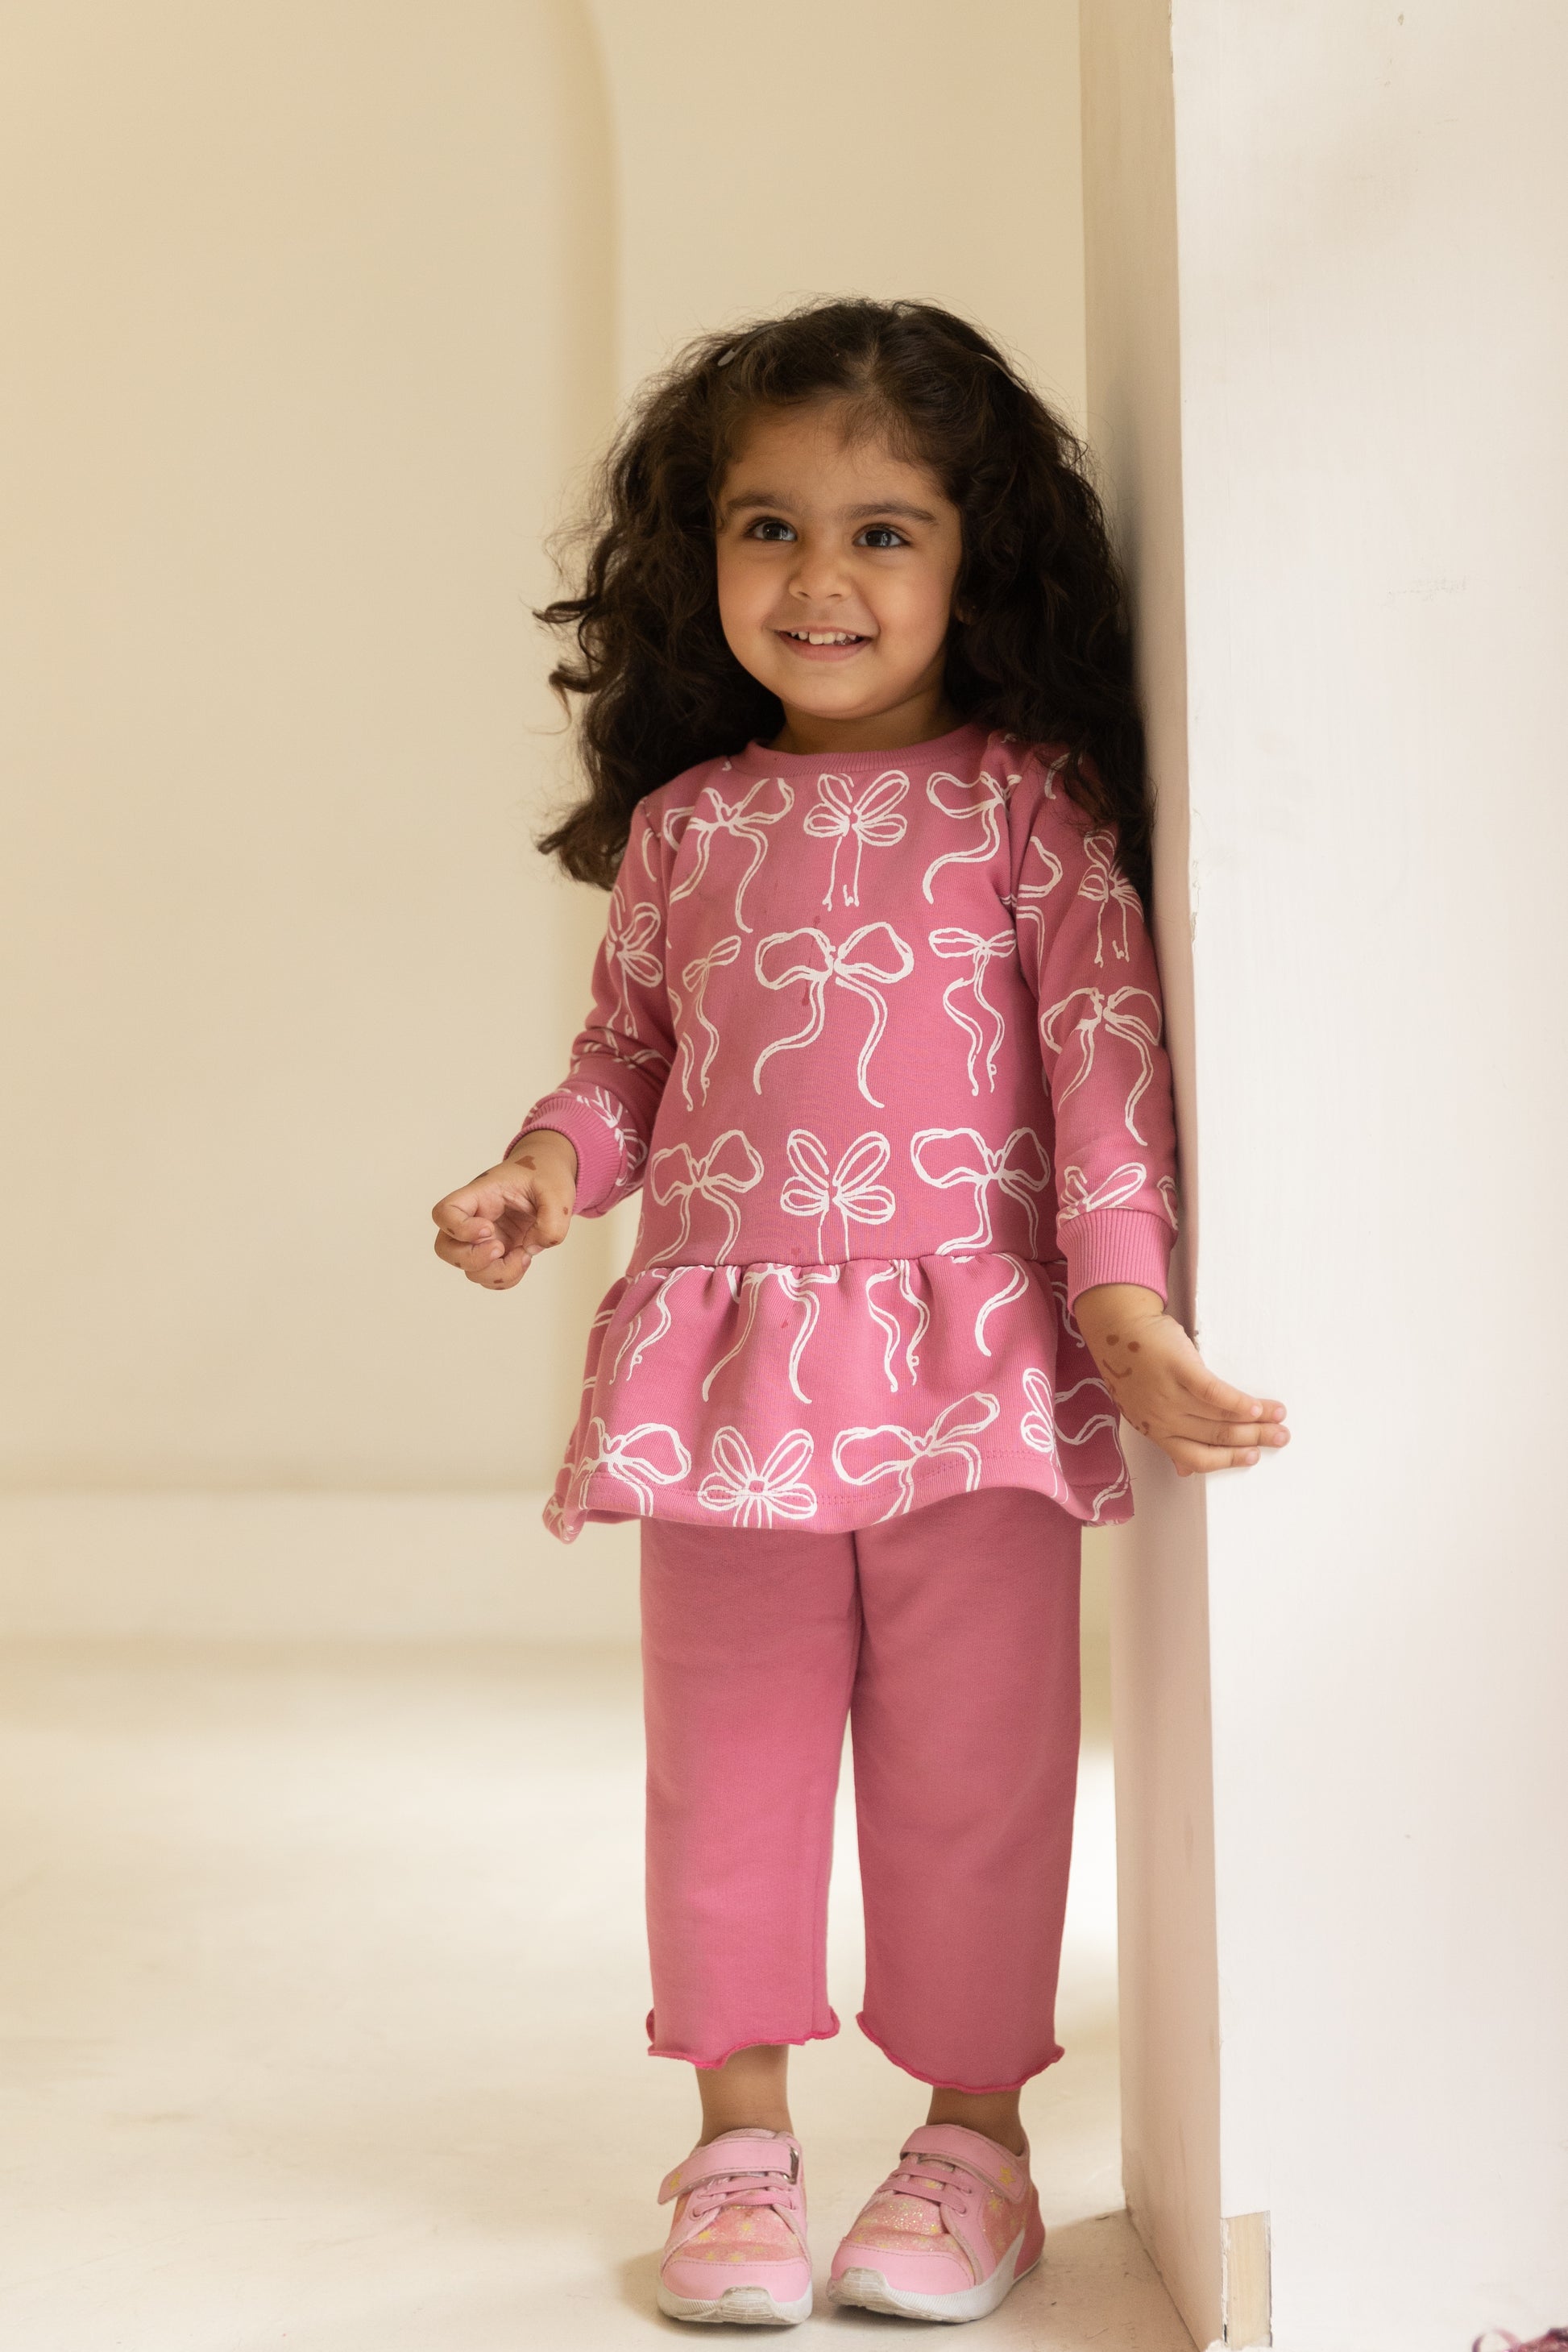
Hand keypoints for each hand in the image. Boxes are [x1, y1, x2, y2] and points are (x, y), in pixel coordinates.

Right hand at [430, 1129, 578, 1290]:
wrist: (550, 1176)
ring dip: (497, 1273)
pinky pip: (490, 1277)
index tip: (489, 1227)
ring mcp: (484, 1239)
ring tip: (524, 1254)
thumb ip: (552, 1222)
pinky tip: (525, 1257)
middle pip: (446, 1249)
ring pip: (469, 1270)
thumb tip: (531, 1249)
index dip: (459, 1228)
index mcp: (481, 1195)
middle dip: (473, 1260)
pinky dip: (507, 1277)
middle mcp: (475, 1218)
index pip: (445, 1213)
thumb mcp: (558, 1192)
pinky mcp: (499, 1252)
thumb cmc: (546, 1175)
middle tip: (501, 1249)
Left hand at [1073, 1282, 1289, 1477]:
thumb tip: (1185, 1469)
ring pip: (1219, 1417)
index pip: (1197, 1457)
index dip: (1229, 1460)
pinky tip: (1256, 1405)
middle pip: (1216, 1437)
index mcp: (1156, 1431)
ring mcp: (1168, 1395)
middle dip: (1254, 1439)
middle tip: (1281, 1438)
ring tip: (1279, 1417)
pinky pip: (1212, 1393)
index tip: (1254, 1457)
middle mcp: (1162, 1419)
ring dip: (1256, 1420)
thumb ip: (1166, 1436)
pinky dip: (1236, 1402)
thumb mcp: (1142, 1410)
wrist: (1116, 1326)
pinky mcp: (1177, 1370)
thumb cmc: (1131, 1366)